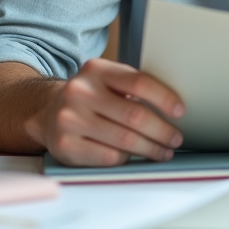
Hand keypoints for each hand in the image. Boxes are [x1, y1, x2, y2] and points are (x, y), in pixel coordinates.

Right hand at [24, 58, 185, 166]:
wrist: (49, 112)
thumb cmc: (90, 97)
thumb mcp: (106, 80)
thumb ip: (133, 86)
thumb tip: (173, 106)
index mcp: (96, 70)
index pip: (138, 82)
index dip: (164, 98)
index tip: (180, 111)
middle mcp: (80, 92)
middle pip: (135, 115)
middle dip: (162, 130)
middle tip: (176, 138)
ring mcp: (70, 120)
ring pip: (125, 140)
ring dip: (151, 148)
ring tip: (163, 150)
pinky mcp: (65, 146)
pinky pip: (109, 157)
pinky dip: (128, 158)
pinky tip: (136, 156)